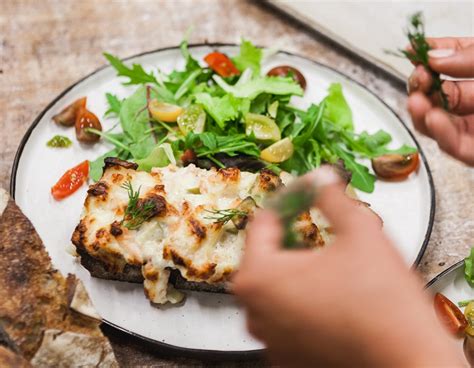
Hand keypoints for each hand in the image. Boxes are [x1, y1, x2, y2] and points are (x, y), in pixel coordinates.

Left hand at [233, 168, 463, 366]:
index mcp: (260, 275)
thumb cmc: (382, 303)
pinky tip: (330, 295)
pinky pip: (285, 314)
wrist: (407, 361)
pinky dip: (301, 299)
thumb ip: (332, 196)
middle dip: (291, 236)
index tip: (303, 192)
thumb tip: (321, 176)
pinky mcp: (285, 355)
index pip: (262, 222)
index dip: (286, 200)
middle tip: (319, 227)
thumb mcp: (359, 232)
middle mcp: (254, 310)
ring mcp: (268, 336)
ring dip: (296, 268)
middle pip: (265, 255)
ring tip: (329, 264)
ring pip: (275, 286)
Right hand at [407, 37, 473, 164]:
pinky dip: (440, 133)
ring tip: (417, 101)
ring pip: (432, 123)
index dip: (428, 58)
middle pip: (432, 96)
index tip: (414, 51)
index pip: (447, 65)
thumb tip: (434, 58)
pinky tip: (433, 118)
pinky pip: (451, 145)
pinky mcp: (472, 150)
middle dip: (419, 87)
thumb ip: (469, 58)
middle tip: (418, 77)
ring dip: (420, 112)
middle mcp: (473, 104)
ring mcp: (471, 128)